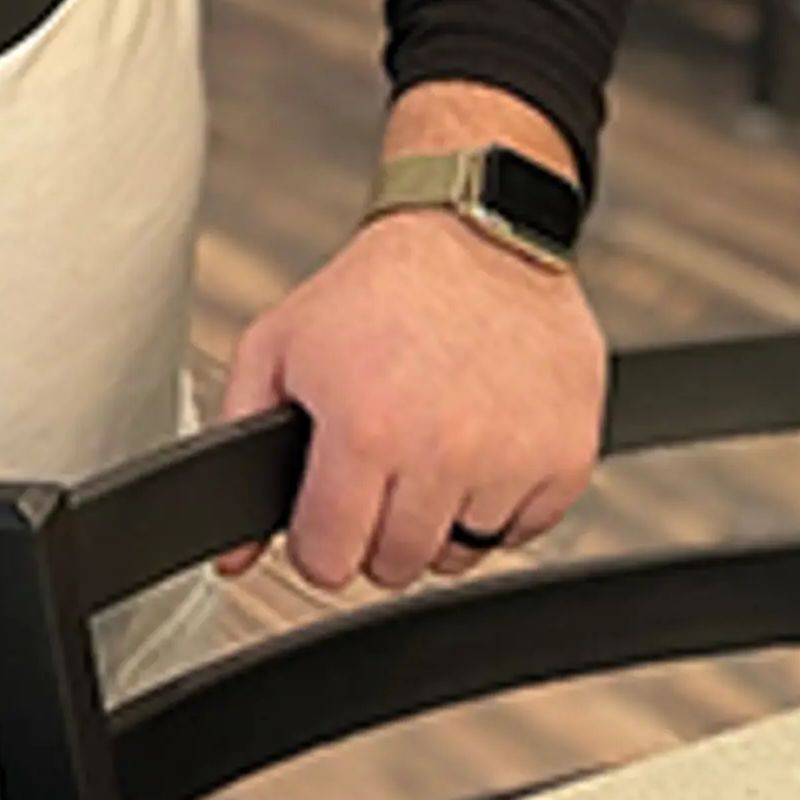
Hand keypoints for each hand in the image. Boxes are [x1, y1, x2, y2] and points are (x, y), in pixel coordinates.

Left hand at [216, 176, 605, 592]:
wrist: (478, 233)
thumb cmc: (376, 290)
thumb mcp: (278, 345)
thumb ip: (240, 441)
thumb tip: (233, 554)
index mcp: (364, 429)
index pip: (330, 560)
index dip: (319, 539)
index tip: (329, 509)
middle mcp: (443, 450)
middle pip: (395, 566)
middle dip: (377, 528)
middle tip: (381, 464)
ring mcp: (512, 459)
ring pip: (460, 553)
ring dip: (441, 515)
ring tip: (433, 442)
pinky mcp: (566, 459)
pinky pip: (522, 531)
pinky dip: (500, 501)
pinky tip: (482, 441)